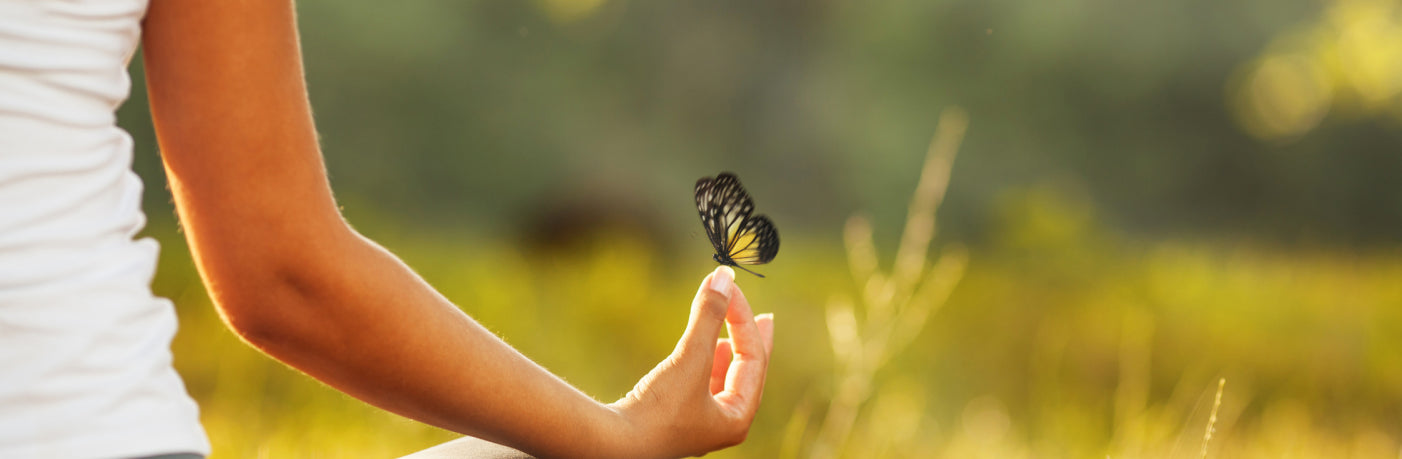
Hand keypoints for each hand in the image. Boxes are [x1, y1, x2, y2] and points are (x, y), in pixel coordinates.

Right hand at [608, 266, 775, 457]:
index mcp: (737, 418)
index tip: (730, 286)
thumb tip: (724, 276)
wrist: (613, 443)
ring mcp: (700, 423)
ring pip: (725, 379)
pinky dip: (707, 362)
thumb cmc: (658, 408)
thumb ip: (709, 315)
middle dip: (751, 341)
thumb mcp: (690, 357)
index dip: (744, 319)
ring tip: (733, 332)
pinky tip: (705, 351)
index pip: (753, 359)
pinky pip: (704, 384)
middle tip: (765, 318)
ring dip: (728, 350)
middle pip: (747, 373)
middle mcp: (723, 425)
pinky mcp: (676, 417)